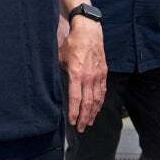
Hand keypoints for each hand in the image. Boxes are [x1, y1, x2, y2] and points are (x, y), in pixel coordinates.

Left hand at [60, 15, 106, 132]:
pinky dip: (100, 102)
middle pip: (88, 102)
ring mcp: (98, 75)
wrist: (89, 30)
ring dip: (93, 112)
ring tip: (89, 122)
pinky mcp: (103, 72)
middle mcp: (89, 77)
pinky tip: (97, 108)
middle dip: (84, 117)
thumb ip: (61, 72)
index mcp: (76, 74)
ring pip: (97, 99)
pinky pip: (102, 91)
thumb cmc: (72, 43)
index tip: (72, 122)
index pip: (75, 98)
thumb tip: (56, 84)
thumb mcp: (61, 57)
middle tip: (81, 128)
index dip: (74, 112)